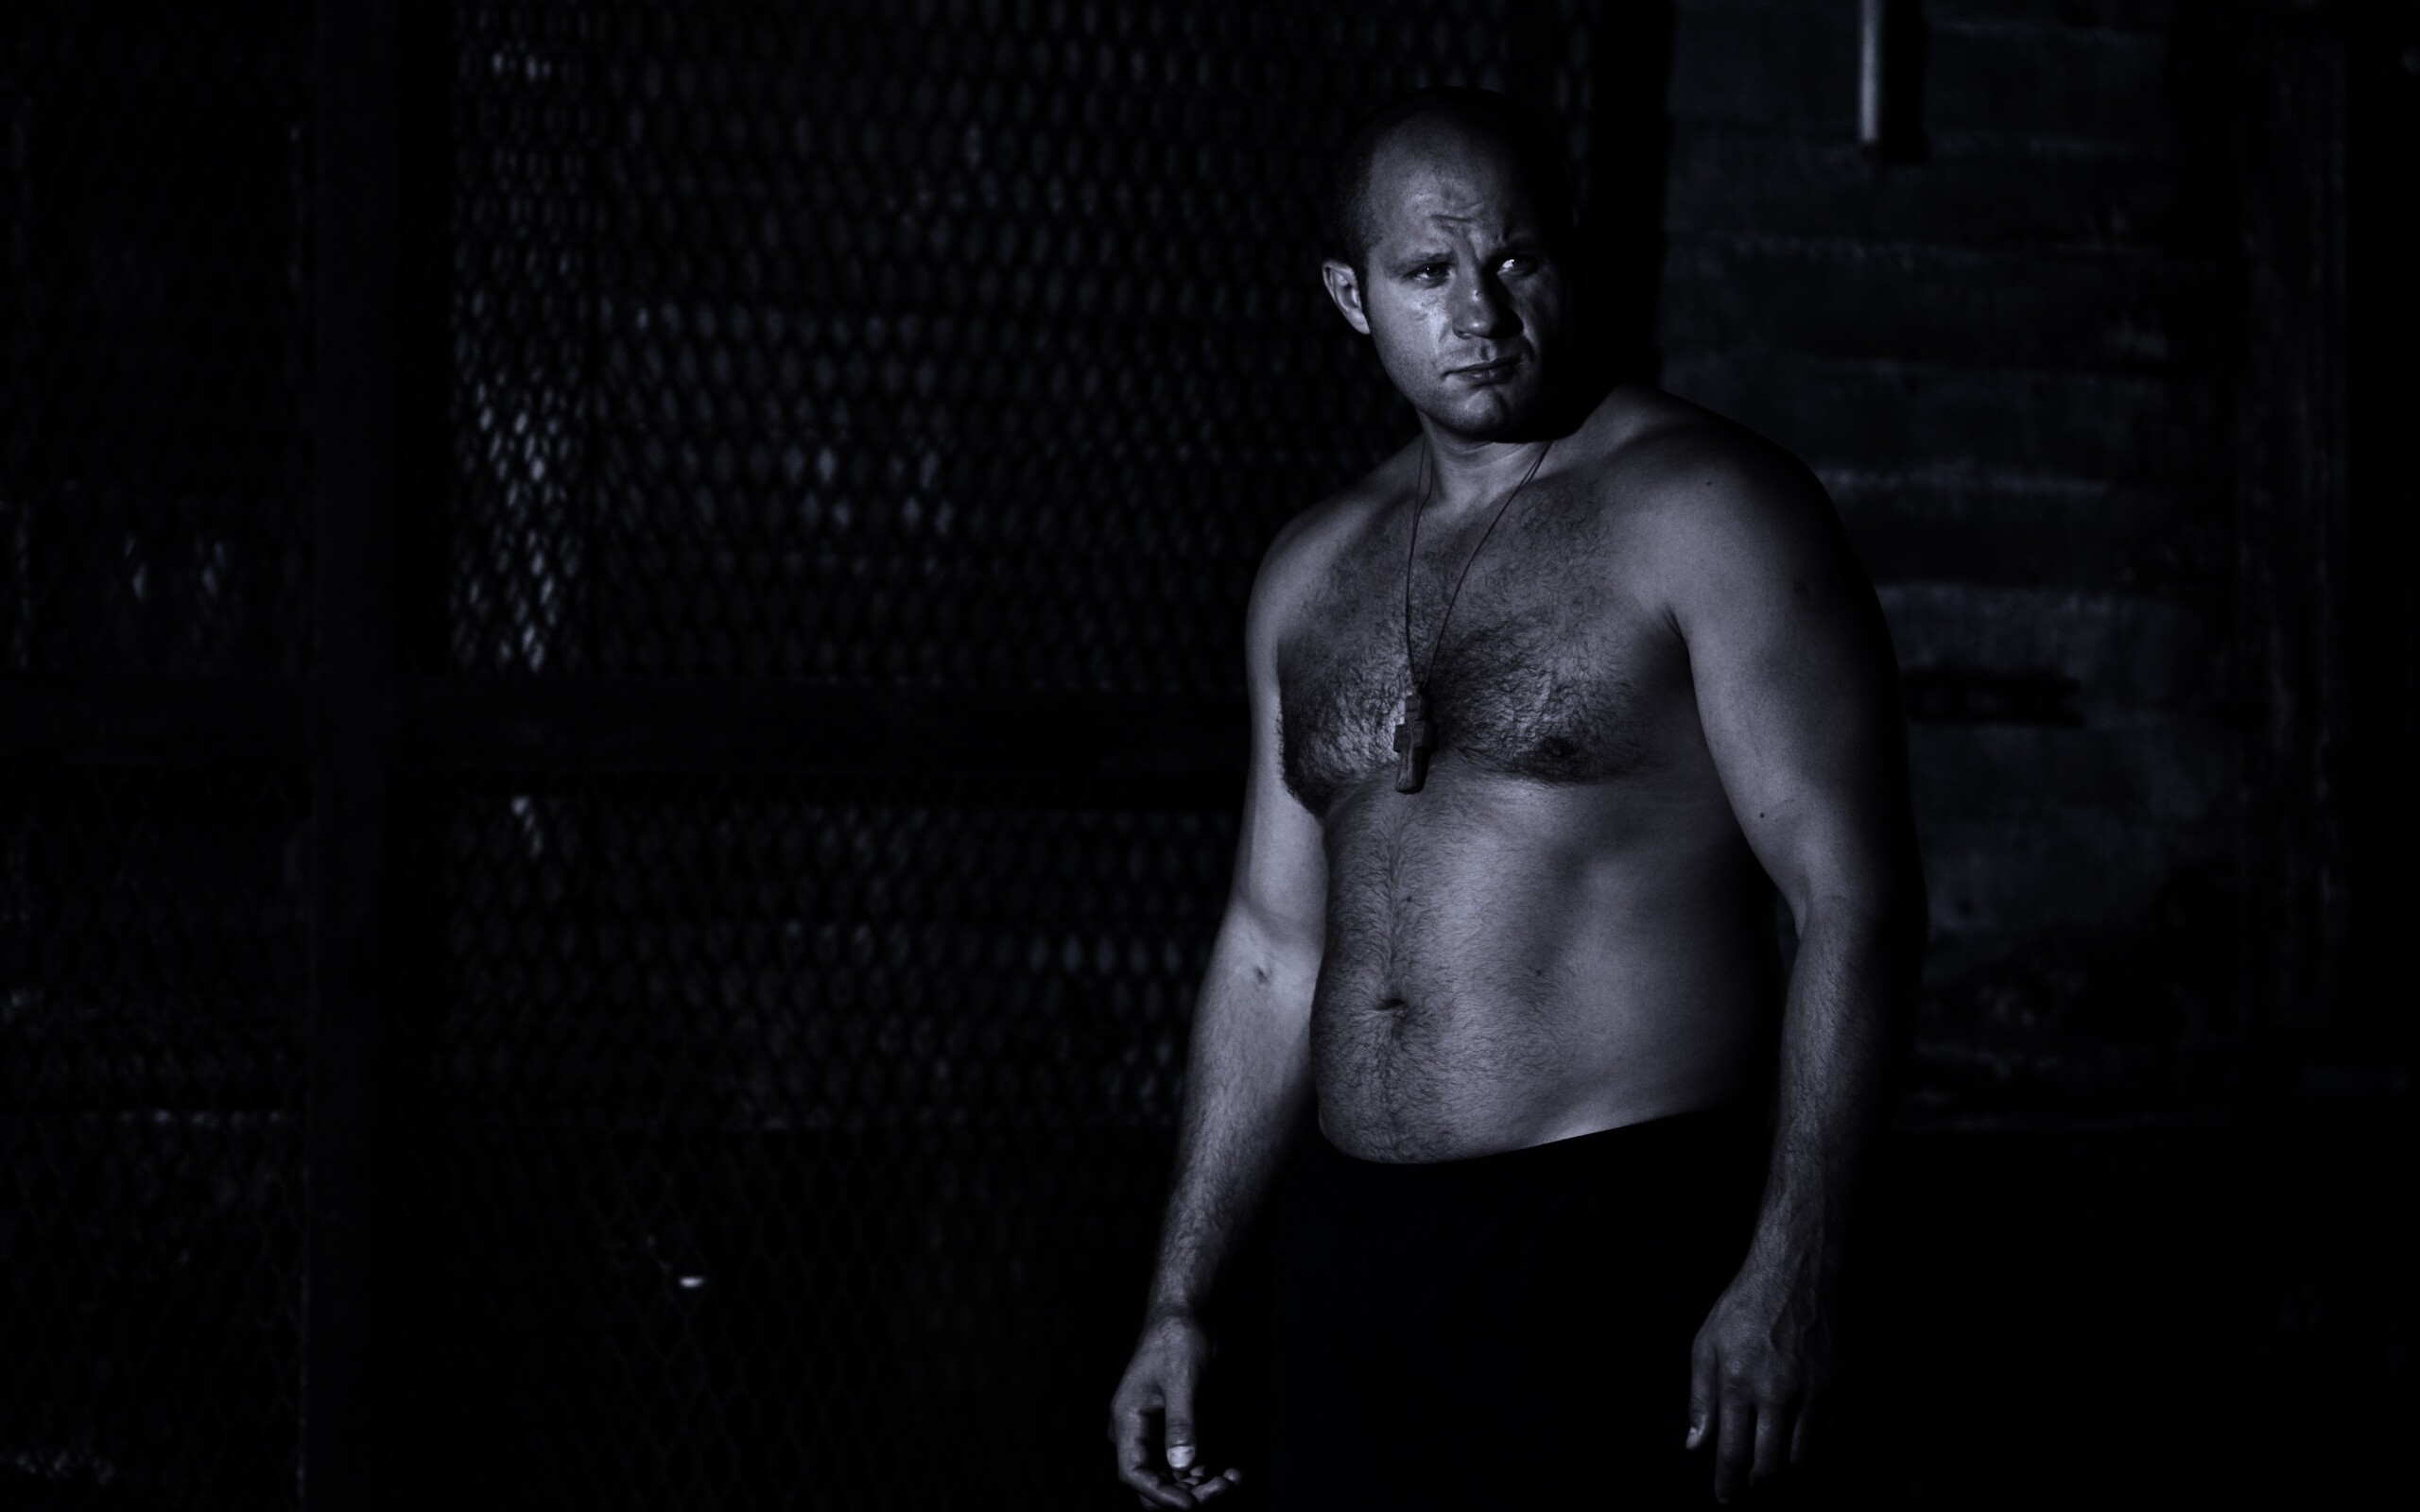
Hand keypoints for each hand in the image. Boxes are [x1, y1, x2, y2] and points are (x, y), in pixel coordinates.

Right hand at [1107, 1309, 1244, 1507]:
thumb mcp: (1182, 1380)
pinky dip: (1208, 1472)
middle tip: (1222, 1489)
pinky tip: (1233, 1472)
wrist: (1186, 1313)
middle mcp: (1138, 1432)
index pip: (1134, 1473)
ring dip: (1202, 1485)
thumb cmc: (1177, 1338)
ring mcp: (1157, 1432)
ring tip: (1233, 1480)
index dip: (1160, 1494)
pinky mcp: (1177, 1429)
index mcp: (1128, 1420)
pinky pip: (1188, 1463)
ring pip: (1173, 1477)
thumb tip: (1182, 1466)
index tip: (1191, 1505)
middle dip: (1186, 1493)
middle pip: (1154, 1481)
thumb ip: (1182, 1423)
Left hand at [1686, 1259, 1833, 1503]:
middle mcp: (1778, 1393)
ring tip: (1769, 1461)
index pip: (1734, 1453)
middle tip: (1747, 1485)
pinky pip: (1825, 1435)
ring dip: (1783, 1467)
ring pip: (1800, 1456)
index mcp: (1739, 1383)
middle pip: (1771, 1465)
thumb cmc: (1743, 1309)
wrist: (1795, 1276)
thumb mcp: (1706, 1345)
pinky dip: (1808, 1444)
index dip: (1728, 1484)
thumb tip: (1695, 1445)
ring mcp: (1812, 1393)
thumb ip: (1700, 1399)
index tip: (1725, 1498)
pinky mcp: (1836, 1388)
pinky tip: (1793, 1435)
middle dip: (1756, 1484)